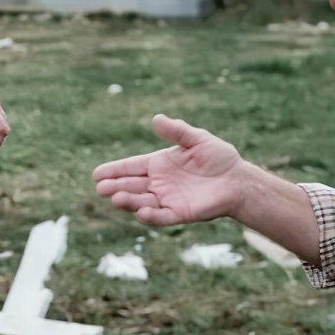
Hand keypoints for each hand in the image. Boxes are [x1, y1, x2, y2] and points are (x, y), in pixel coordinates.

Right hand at [93, 114, 245, 226]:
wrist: (238, 180)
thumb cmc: (219, 158)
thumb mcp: (197, 139)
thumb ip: (177, 131)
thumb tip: (155, 118)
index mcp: (158, 164)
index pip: (131, 167)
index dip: (114, 170)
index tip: (96, 174)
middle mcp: (158, 183)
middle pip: (131, 186)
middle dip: (115, 187)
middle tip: (101, 188)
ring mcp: (167, 199)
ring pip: (141, 202)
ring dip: (128, 201)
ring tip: (115, 198)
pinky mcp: (180, 213)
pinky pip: (161, 216)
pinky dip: (150, 216)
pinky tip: (141, 212)